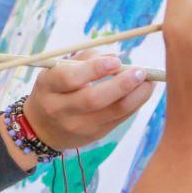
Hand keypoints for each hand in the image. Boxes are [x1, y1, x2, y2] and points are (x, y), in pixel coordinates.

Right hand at [22, 53, 154, 151]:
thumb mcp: (58, 69)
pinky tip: (142, 93)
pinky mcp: (94, 135)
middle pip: (93, 99)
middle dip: (121, 84)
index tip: (116, 61)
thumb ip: (85, 58)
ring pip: (112, 112)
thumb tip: (115, 57)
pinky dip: (134, 104)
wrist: (42, 128)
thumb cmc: (55, 90)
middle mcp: (60, 109)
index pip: (70, 78)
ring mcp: (78, 126)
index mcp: (48, 87)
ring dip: (136, 96)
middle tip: (140, 72)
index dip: (95, 69)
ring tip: (149, 82)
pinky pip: (119, 119)